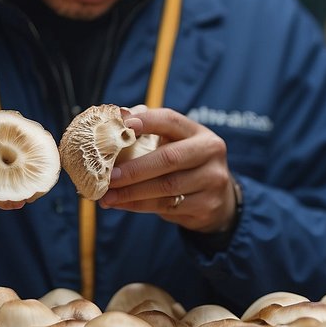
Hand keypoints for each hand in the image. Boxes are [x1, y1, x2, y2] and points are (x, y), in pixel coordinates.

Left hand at [98, 107, 236, 233]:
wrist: (218, 200)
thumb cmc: (185, 166)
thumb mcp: (177, 145)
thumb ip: (151, 133)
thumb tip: (115, 120)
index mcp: (199, 132)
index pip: (171, 120)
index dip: (147, 121)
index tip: (123, 125)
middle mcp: (210, 153)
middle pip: (169, 158)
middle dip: (134, 169)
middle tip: (108, 176)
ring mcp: (212, 180)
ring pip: (166, 187)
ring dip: (131, 193)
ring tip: (107, 196)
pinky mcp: (207, 206)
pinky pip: (167, 206)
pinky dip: (139, 206)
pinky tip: (122, 204)